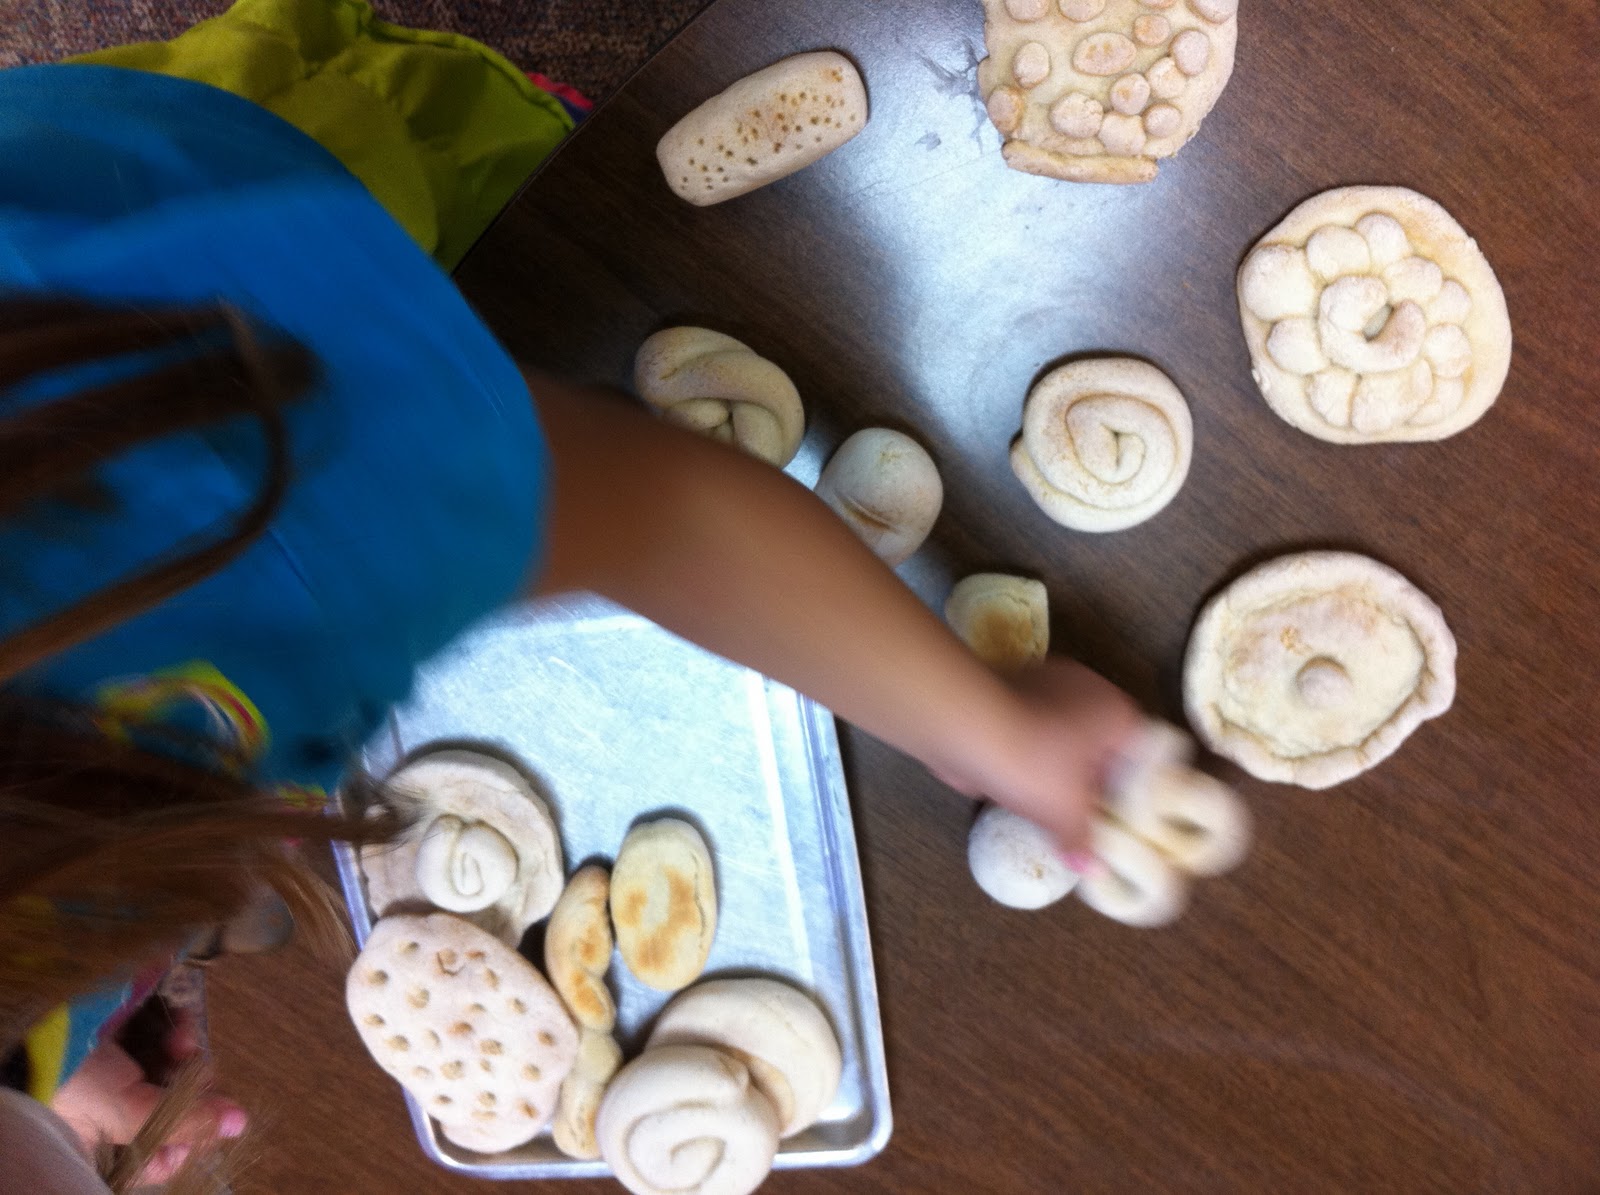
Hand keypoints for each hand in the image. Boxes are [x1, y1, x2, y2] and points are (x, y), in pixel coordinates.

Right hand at [50, 1005, 245, 1184]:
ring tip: (182, 1050)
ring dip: (188, 1059)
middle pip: (171, 1105)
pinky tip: (179, 1030)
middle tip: (201, 1087)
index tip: (197, 1134)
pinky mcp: (130, 1021)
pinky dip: (180, 1028)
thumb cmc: (69, 1084)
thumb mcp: (125, 1114)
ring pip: (174, 1066)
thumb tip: (239, 1125)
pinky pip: (167, 1028)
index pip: (149, 1155)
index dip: (178, 1147)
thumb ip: (185, 1121)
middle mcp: (110, 1104)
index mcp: (99, 1138)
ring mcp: (120, 1062)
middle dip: (191, 1094)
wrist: (38, 1025)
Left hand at [934, 658, 1143, 856]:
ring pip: (1059, 738)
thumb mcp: (1065, 811)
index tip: (1124, 813)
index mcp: (1112, 710)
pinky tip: (1019, 794)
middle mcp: (1083, 690)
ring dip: (1056, 771)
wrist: (964, 727)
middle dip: (1092, 780)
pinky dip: (1025, 762)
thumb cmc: (1034, 761)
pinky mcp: (1004, 698)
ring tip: (1055, 811)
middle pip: (1097, 743)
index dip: (1132, 785)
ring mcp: (1041, 687)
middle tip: (1091, 817)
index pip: (1138, 749)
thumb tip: (1092, 870)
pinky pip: (1026, 735)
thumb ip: (1082, 840)